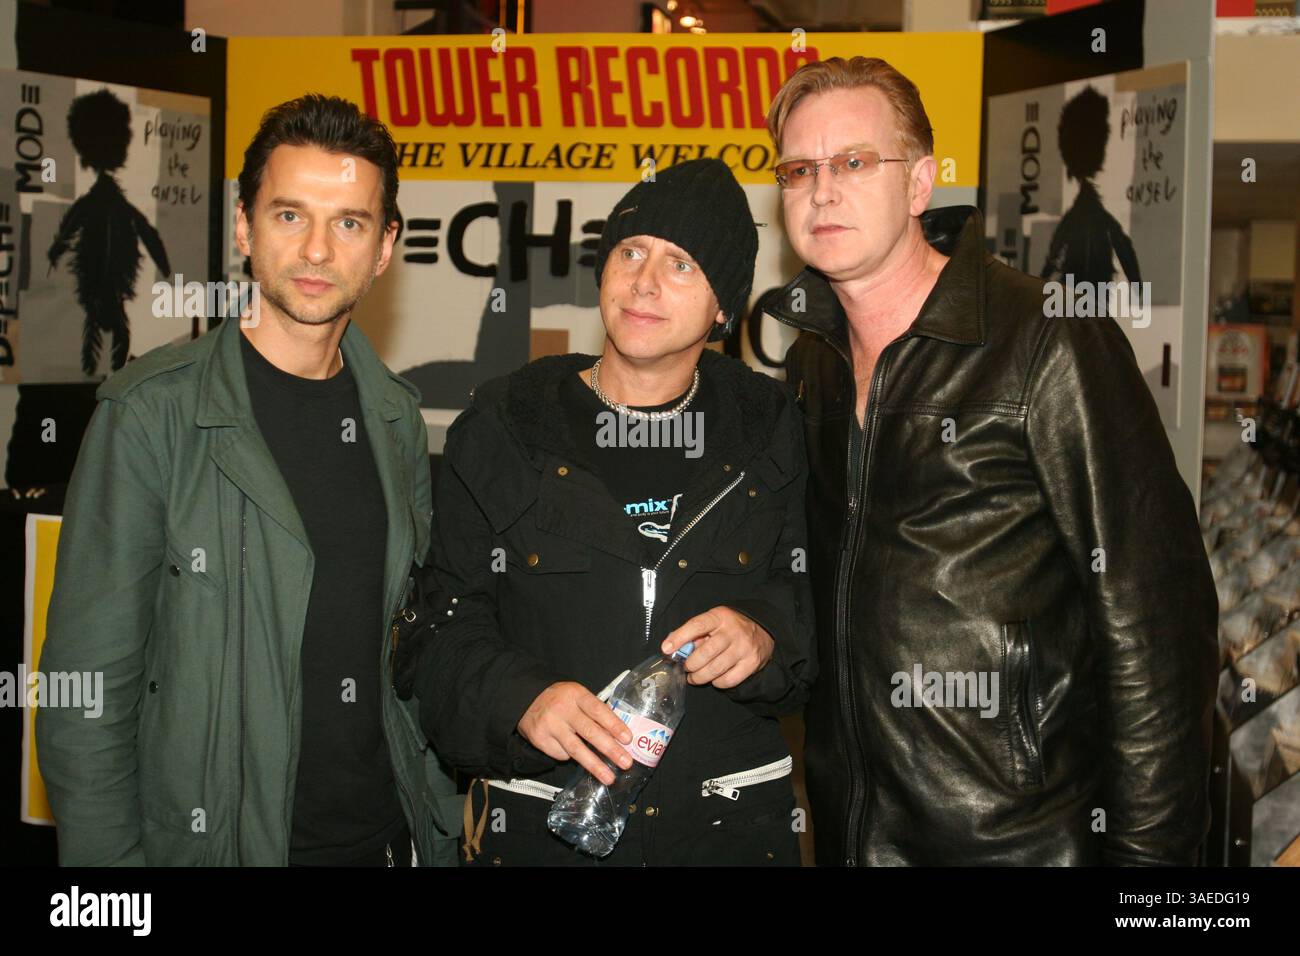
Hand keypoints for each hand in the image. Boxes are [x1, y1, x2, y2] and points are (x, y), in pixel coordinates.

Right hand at [517, 681, 633, 785]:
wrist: (527, 700)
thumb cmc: (562, 700)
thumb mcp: (578, 697)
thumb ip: (595, 712)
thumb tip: (618, 737)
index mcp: (576, 695)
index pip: (598, 710)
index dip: (613, 725)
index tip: (627, 739)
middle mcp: (562, 709)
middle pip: (589, 732)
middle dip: (609, 749)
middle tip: (625, 762)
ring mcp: (550, 725)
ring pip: (576, 749)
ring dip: (595, 766)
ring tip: (609, 778)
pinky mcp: (540, 739)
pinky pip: (562, 754)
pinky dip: (572, 757)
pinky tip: (575, 754)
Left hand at [661, 607, 773, 688]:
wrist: (763, 631)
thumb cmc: (730, 627)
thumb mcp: (714, 621)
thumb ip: (694, 632)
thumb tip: (672, 647)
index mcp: (720, 617)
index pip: (697, 625)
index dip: (680, 637)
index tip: (666, 649)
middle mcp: (733, 631)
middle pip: (705, 653)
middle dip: (690, 664)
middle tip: (686, 668)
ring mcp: (744, 648)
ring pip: (715, 669)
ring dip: (700, 677)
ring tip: (694, 677)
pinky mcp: (751, 664)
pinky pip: (728, 680)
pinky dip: (717, 682)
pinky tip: (714, 678)